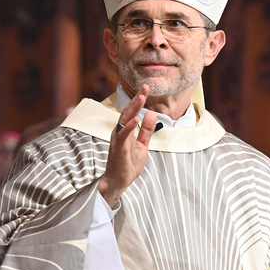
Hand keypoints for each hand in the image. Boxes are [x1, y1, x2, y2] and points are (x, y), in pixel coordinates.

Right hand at [97, 84, 157, 207]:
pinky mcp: (118, 149)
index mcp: (125, 130)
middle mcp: (120, 132)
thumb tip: (151, 113)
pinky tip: (136, 119)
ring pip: (124, 120)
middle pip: (128, 112)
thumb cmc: (128, 164)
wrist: (118, 182)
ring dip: (133, 109)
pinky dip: (129, 127)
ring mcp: (118, 140)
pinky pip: (123, 136)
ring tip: (141, 98)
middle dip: (136, 99)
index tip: (146, 88)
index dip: (139, 100)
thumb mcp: (142, 145)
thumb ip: (146, 130)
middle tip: (145, 87)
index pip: (132, 111)